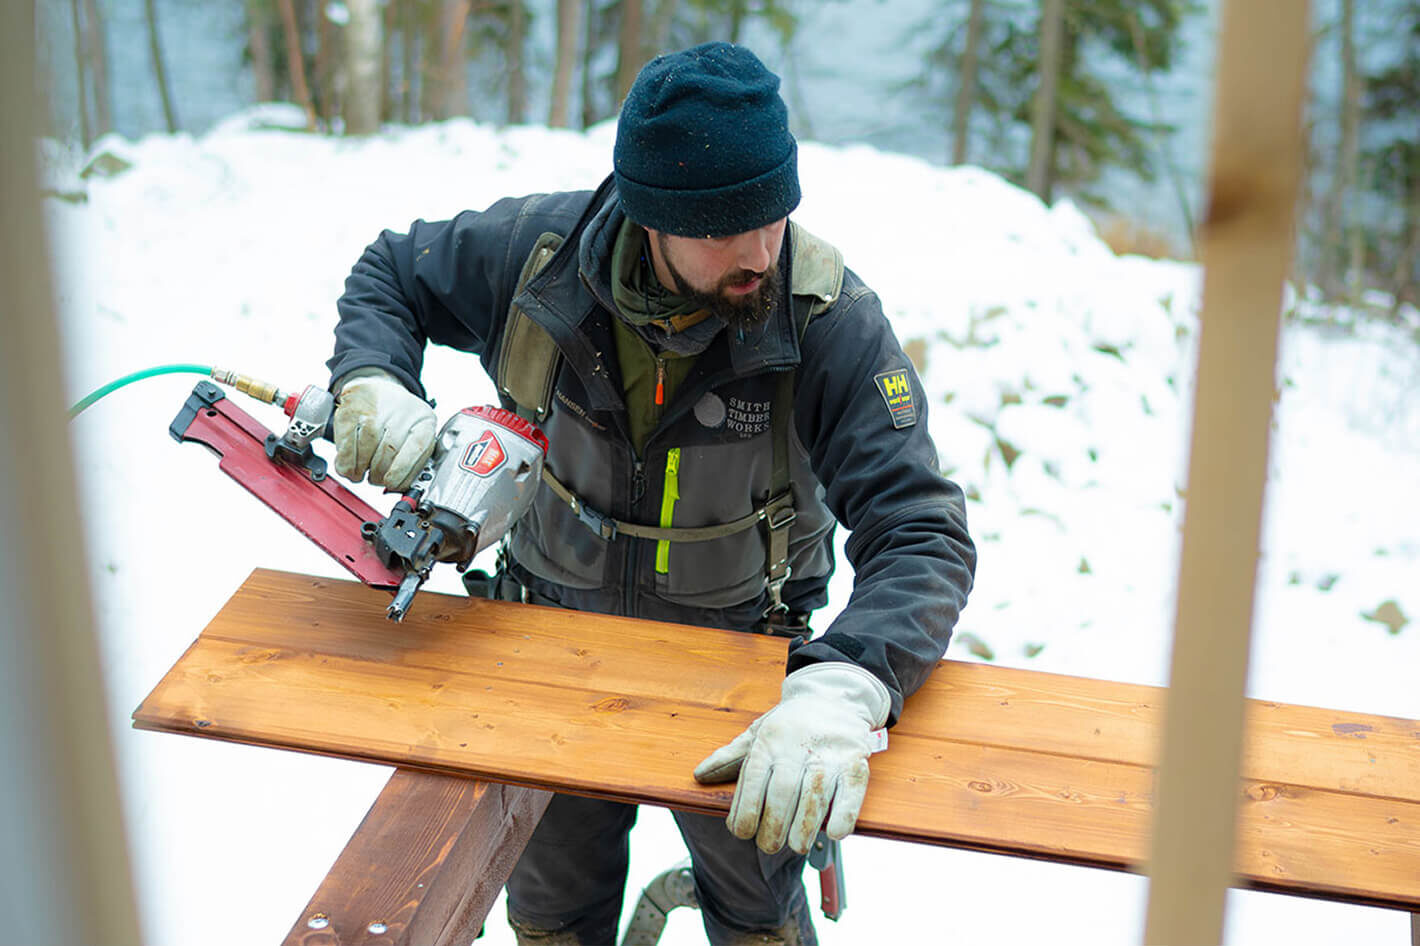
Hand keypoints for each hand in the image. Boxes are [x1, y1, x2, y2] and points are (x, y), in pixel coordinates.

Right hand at [332, 370, 435, 489]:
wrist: (378, 390)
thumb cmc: (399, 421)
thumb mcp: (415, 438)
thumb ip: (412, 462)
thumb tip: (398, 487)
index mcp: (424, 421)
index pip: (417, 447)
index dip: (402, 470)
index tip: (391, 483)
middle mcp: (403, 410)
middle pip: (389, 449)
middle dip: (379, 472)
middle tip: (375, 479)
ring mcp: (376, 406)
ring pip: (367, 445)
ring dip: (361, 467)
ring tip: (359, 474)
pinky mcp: (352, 407)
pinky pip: (347, 439)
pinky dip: (346, 459)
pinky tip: (347, 466)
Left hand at [693, 662, 889, 854]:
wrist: (834, 696)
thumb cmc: (791, 723)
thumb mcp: (758, 732)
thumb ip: (730, 756)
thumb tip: (700, 775)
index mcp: (770, 741)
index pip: (753, 781)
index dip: (745, 811)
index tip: (742, 832)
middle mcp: (798, 747)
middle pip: (782, 793)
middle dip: (773, 827)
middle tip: (768, 845)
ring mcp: (829, 755)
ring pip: (814, 797)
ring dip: (804, 828)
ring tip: (795, 846)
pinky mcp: (856, 762)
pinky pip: (851, 795)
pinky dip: (842, 817)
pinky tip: (832, 833)